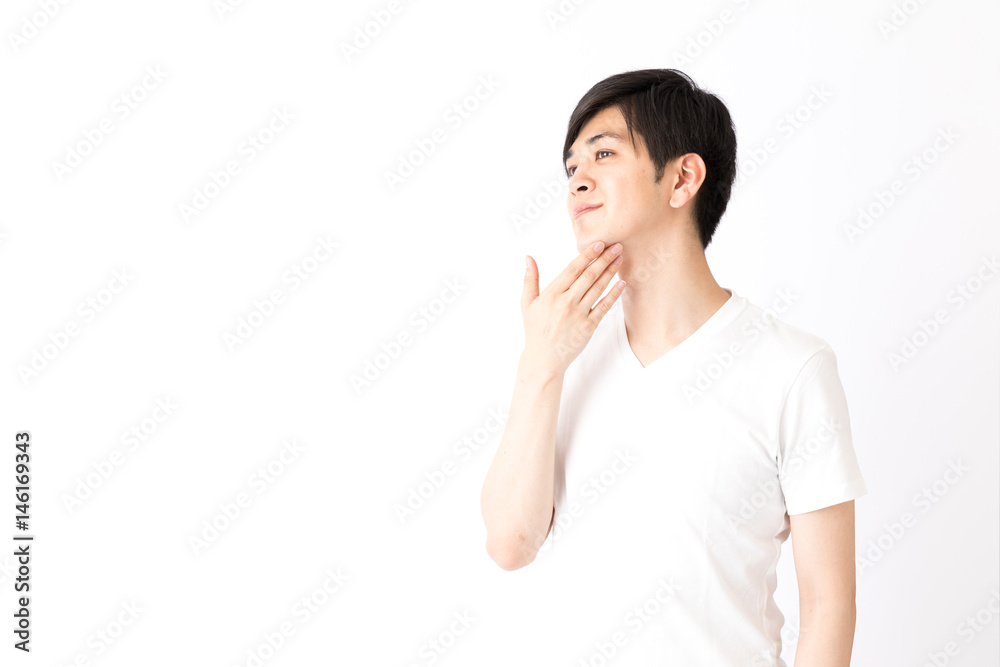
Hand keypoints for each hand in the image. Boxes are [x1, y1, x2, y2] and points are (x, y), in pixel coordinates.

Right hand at [520, 241, 624, 377]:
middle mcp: (566, 302)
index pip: (572, 269)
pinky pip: (604, 306)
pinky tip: (621, 283)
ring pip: (598, 288)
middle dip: (604, 259)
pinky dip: (614, 294)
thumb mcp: (527, 304)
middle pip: (589, 275)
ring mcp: (578, 314)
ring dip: (610, 272)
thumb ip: (530, 279)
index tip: (598, 244)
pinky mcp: (588, 327)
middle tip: (616, 246)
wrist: (543, 359)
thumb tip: (529, 258)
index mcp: (551, 294)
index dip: (587, 255)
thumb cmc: (535, 330)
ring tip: (619, 259)